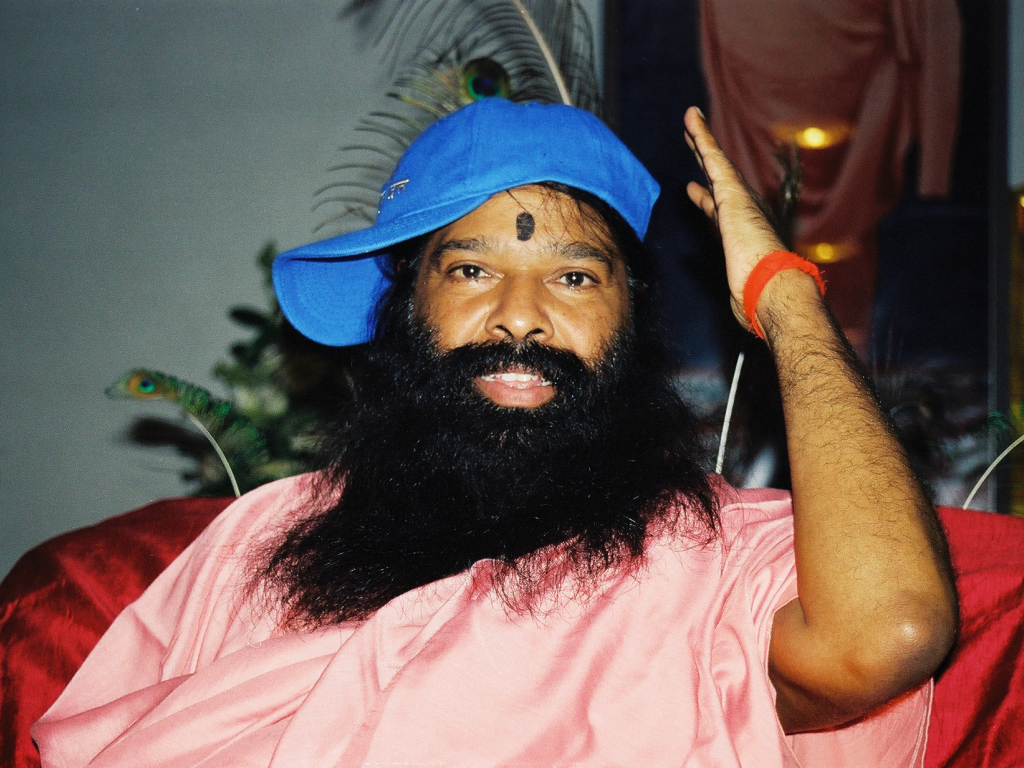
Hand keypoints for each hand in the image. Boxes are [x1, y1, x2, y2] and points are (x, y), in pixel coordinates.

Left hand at [683, 106, 786, 330]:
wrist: (776, 291)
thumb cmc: (763, 301)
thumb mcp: (742, 296)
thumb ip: (739, 295)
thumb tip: (741, 310)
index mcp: (743, 235)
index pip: (720, 212)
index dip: (706, 199)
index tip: (695, 190)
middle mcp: (745, 212)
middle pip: (719, 181)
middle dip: (706, 162)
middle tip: (694, 143)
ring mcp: (740, 201)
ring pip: (716, 163)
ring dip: (702, 141)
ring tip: (691, 121)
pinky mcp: (732, 193)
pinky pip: (713, 157)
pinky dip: (701, 136)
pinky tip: (691, 119)